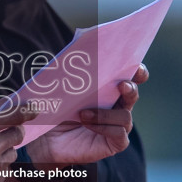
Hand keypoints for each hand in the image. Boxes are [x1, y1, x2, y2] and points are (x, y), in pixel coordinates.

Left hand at [27, 63, 147, 165]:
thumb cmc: (55, 109)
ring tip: (83, 113)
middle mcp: (116, 106)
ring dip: (105, 113)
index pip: (131, 77)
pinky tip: (87, 123)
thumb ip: (72, 66)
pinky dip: (104, 127)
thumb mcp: (60, 86)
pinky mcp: (113, 143)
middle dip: (130, 88)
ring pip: (126, 116)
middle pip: (133, 94)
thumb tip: (79, 39)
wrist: (44, 139)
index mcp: (108, 89)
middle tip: (122, 85)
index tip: (136, 67)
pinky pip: (119, 134)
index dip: (138, 71)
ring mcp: (117, 125)